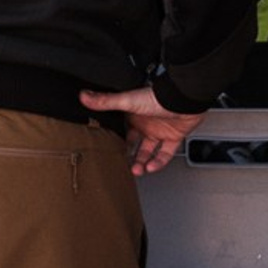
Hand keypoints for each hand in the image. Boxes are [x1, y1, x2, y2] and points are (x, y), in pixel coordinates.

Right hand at [79, 83, 200, 176]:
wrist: (183, 99)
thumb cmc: (158, 97)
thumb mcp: (127, 101)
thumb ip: (106, 101)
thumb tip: (84, 96)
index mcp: (133, 115)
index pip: (122, 131)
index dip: (116, 141)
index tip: (109, 152)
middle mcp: (146, 124)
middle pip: (134, 144)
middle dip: (128, 156)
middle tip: (122, 166)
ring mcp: (160, 131)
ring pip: (148, 152)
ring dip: (142, 162)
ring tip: (136, 171)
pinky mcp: (173, 137)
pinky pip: (165, 154)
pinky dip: (158, 162)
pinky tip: (150, 167)